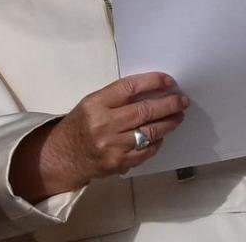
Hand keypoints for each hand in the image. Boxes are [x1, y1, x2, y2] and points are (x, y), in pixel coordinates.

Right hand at [10, 72, 187, 201]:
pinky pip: (146, 150)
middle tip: (182, 100)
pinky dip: (157, 142)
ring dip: (169, 123)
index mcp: (96, 104)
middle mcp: (104, 124)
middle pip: (144, 110)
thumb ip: (117, 97)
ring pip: (150, 131)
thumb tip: (151, 90)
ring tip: (178, 116)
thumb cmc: (81, 125)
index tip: (169, 81)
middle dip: (168, 104)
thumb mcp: (92, 103)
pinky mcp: (119, 162)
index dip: (152, 82)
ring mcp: (113, 146)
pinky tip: (162, 135)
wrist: (63, 156)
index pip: (130, 88)